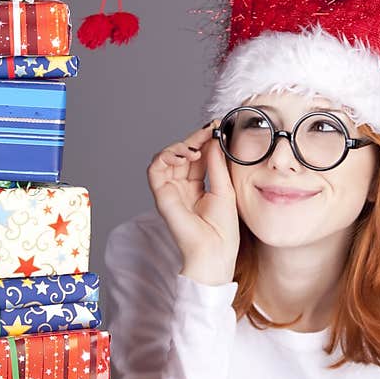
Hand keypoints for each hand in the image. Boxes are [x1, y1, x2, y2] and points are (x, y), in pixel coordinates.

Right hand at [147, 121, 239, 285]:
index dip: (204, 140)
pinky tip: (184, 156)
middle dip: (194, 139)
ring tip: (196, 148)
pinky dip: (165, 156)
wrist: (215, 252)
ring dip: (179, 146)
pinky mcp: (161, 196)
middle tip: (210, 130)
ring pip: (165, 157)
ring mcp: (170, 191)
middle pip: (181, 154)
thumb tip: (215, 140)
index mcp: (197, 186)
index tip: (217, 126)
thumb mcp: (225, 189)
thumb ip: (217, 164)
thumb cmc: (223, 230)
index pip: (196, 156)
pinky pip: (154, 169)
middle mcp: (181, 187)